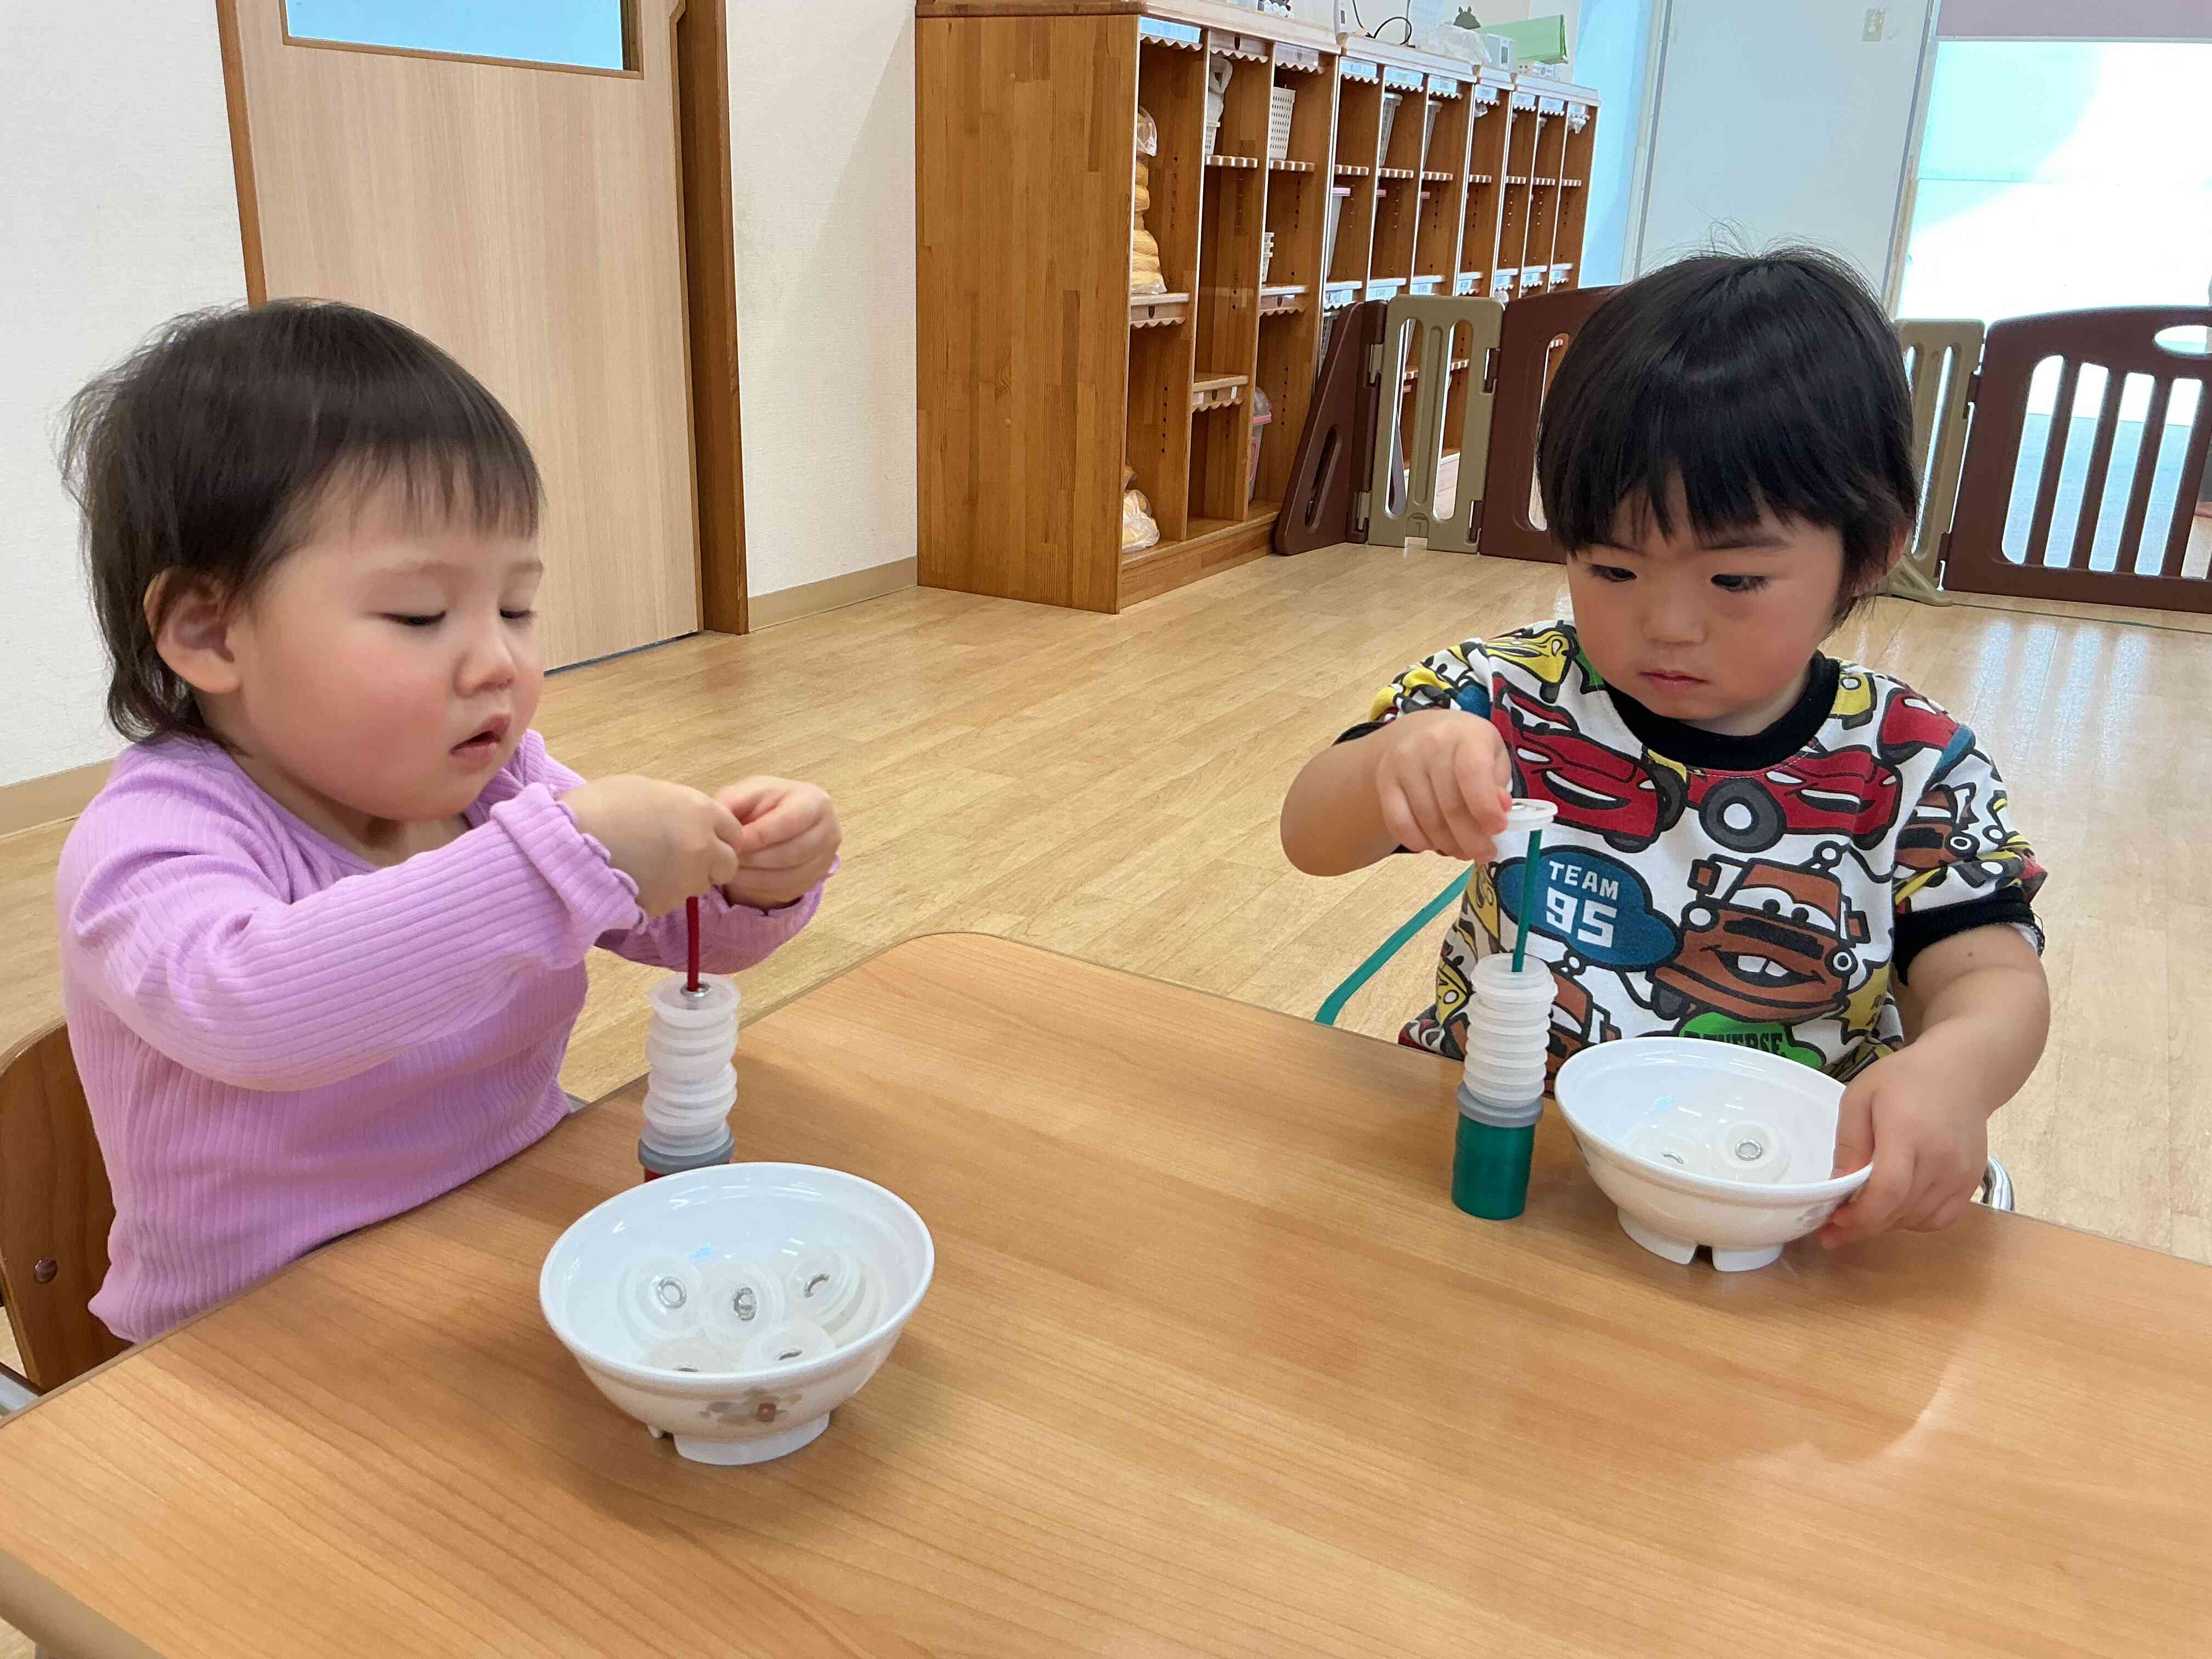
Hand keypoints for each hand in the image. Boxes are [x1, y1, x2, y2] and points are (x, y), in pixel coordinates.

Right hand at [563, 775, 741, 915]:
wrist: (565, 848)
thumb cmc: (598, 807)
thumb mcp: (644, 790)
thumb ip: (678, 806)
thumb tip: (686, 818)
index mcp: (699, 812)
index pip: (733, 829)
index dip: (719, 834)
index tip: (703, 836)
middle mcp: (702, 848)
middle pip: (727, 864)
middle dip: (712, 862)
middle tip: (684, 858)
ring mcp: (686, 880)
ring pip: (702, 885)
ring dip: (687, 879)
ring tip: (653, 868)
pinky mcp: (666, 906)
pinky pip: (675, 900)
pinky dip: (663, 893)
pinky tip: (638, 881)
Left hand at [714, 778, 839, 909]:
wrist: (782, 821)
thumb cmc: (765, 804)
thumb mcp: (747, 793)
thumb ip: (733, 802)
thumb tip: (723, 825)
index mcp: (814, 801)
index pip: (788, 822)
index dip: (758, 836)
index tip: (733, 843)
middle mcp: (829, 831)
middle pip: (792, 853)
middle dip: (756, 859)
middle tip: (729, 859)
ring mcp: (825, 859)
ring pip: (790, 876)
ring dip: (755, 876)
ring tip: (731, 869)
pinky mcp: (815, 879)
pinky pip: (787, 890)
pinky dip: (760, 886)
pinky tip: (743, 878)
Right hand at [1373, 709, 1512, 862]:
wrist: (1425, 732)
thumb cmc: (1469, 750)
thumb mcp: (1494, 757)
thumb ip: (1498, 784)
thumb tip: (1500, 810)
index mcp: (1467, 734)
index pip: (1472, 773)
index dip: (1485, 808)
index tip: (1497, 830)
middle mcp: (1431, 743)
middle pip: (1450, 805)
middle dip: (1471, 840)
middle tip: (1484, 854)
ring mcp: (1403, 761)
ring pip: (1427, 819)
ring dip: (1448, 845)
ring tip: (1462, 851)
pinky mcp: (1385, 780)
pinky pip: (1398, 822)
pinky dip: (1418, 842)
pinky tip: (1433, 844)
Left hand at [1820, 1045, 1991, 1246]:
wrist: (1961, 1073)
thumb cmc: (1904, 1079)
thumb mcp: (1860, 1097)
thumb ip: (1849, 1142)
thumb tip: (1837, 1184)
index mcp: (1907, 1133)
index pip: (1887, 1190)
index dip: (1859, 1215)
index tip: (1833, 1221)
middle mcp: (1940, 1159)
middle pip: (1900, 1211)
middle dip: (1863, 1226)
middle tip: (1834, 1229)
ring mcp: (1961, 1174)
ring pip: (1918, 1219)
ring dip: (1886, 1224)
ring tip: (1863, 1213)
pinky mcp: (1972, 1182)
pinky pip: (1941, 1218)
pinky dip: (1914, 1221)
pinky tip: (1895, 1209)